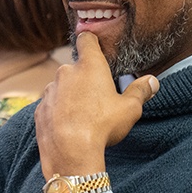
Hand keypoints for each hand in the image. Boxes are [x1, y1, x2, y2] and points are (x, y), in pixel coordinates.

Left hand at [34, 33, 158, 177]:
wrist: (70, 153)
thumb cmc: (102, 126)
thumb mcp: (130, 109)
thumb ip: (140, 91)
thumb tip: (152, 81)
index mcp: (89, 66)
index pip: (87, 39)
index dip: (92, 41)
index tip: (96, 48)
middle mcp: (66, 72)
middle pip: (76, 68)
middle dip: (85, 78)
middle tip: (98, 97)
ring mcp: (50, 90)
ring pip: (62, 87)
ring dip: (70, 95)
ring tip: (83, 115)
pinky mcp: (40, 109)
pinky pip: (51, 105)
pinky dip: (58, 111)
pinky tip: (69, 126)